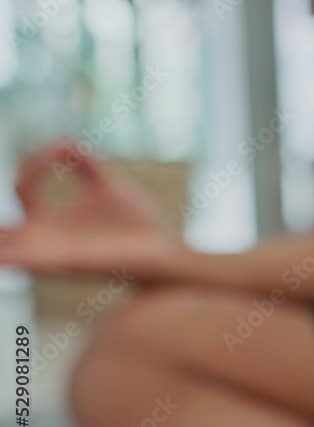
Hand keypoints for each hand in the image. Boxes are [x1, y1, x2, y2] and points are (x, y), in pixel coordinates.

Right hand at [0, 140, 175, 276]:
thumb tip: (67, 141)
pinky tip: (4, 259)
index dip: (35, 166)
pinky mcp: (69, 265)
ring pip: (9, 253)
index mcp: (51, 221)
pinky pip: (33, 264)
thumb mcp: (109, 184)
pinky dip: (14, 260)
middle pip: (1, 234)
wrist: (164, 249)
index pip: (23, 191)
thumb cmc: (138, 223)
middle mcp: (45, 240)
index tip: (61, 151)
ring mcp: (54, 255)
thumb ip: (85, 163)